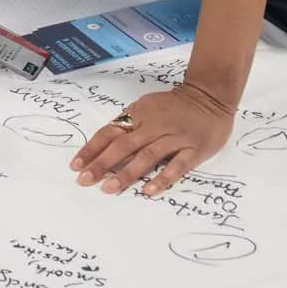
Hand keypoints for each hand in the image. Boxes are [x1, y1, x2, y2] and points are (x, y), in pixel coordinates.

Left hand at [69, 84, 234, 196]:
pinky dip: (162, 178)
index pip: (109, 133)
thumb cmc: (175, 105)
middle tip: (85, 181)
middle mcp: (154, 126)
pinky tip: (148, 190)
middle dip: (102, 164)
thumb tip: (105, 141)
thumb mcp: (147, 107)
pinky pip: (176, 166)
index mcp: (139, 115)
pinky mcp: (193, 150)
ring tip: (109, 188)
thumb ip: (129, 122)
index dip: (92, 149)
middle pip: (123, 146)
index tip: (76, 165)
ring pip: (146, 156)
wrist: (210, 96)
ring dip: (126, 173)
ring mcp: (174, 138)